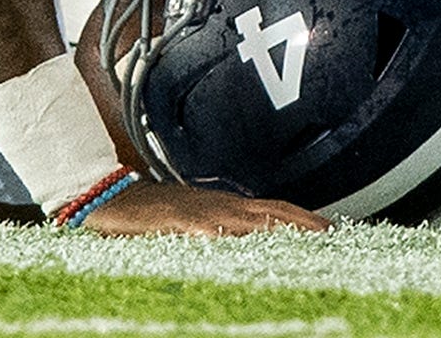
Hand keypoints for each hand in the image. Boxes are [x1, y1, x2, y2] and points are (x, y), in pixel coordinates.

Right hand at [78, 178, 327, 236]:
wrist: (106, 196)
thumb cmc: (148, 214)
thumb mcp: (188, 222)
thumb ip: (214, 229)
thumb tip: (242, 240)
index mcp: (223, 206)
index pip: (272, 209)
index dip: (302, 217)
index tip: (330, 228)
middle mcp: (218, 206)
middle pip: (271, 211)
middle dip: (305, 221)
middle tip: (334, 233)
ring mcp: (202, 214)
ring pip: (251, 220)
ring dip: (283, 226)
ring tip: (311, 238)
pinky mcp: (181, 224)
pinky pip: (215, 231)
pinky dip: (237, 236)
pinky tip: (251, 244)